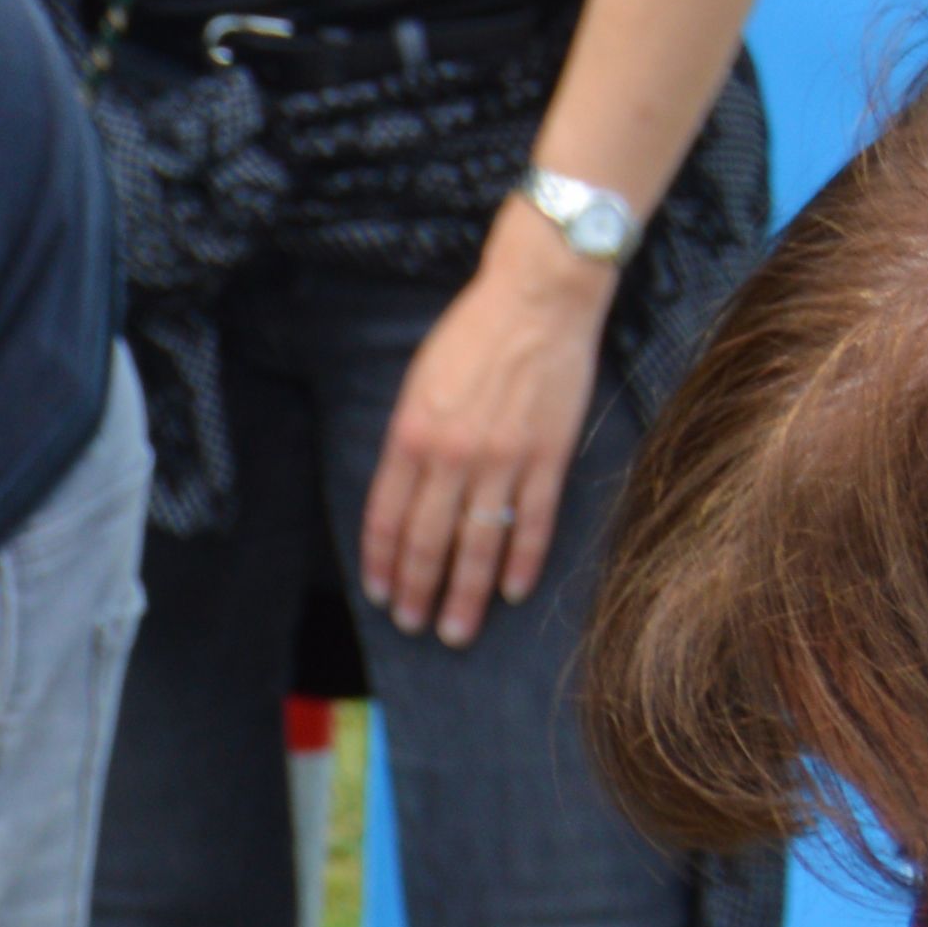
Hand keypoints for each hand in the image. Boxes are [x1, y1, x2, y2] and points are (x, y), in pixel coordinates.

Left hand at [359, 223, 613, 647]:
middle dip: (417, 592)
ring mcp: (502, 458)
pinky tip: (511, 592)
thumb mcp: (417, 385)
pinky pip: (531, 521)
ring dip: (464, 594)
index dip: (380, 564)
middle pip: (427, 542)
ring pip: (478, 543)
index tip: (379, 595)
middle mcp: (451, 456)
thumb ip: (407, 443)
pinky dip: (521, 561)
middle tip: (413, 626)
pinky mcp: (548, 453)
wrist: (539, 295)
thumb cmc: (473, 335)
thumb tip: (400, 496)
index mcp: (410, 437)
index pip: (385, 519)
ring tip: (455, 631)